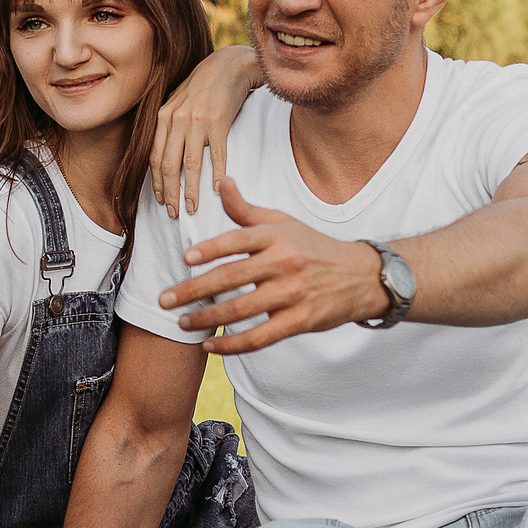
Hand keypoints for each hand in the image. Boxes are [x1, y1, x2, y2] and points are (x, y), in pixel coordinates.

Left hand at [151, 45, 263, 214]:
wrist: (227, 66)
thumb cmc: (202, 87)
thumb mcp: (176, 102)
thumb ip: (167, 124)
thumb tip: (160, 151)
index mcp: (163, 117)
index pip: (155, 158)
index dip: (156, 183)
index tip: (160, 201)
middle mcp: (177, 120)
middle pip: (169, 165)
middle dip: (170, 193)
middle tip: (173, 213)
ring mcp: (197, 121)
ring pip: (190, 164)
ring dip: (191, 190)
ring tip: (192, 208)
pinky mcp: (218, 122)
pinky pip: (217, 154)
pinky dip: (216, 174)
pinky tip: (216, 189)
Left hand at [156, 177, 392, 353]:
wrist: (362, 277)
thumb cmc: (314, 247)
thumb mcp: (284, 222)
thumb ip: (247, 210)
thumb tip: (222, 182)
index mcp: (278, 236)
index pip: (237, 241)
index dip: (210, 249)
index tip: (185, 259)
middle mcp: (285, 262)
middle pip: (231, 277)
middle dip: (193, 290)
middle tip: (165, 300)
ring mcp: (293, 294)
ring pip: (241, 309)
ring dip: (206, 318)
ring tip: (182, 322)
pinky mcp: (300, 321)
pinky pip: (259, 337)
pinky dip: (231, 343)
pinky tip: (209, 345)